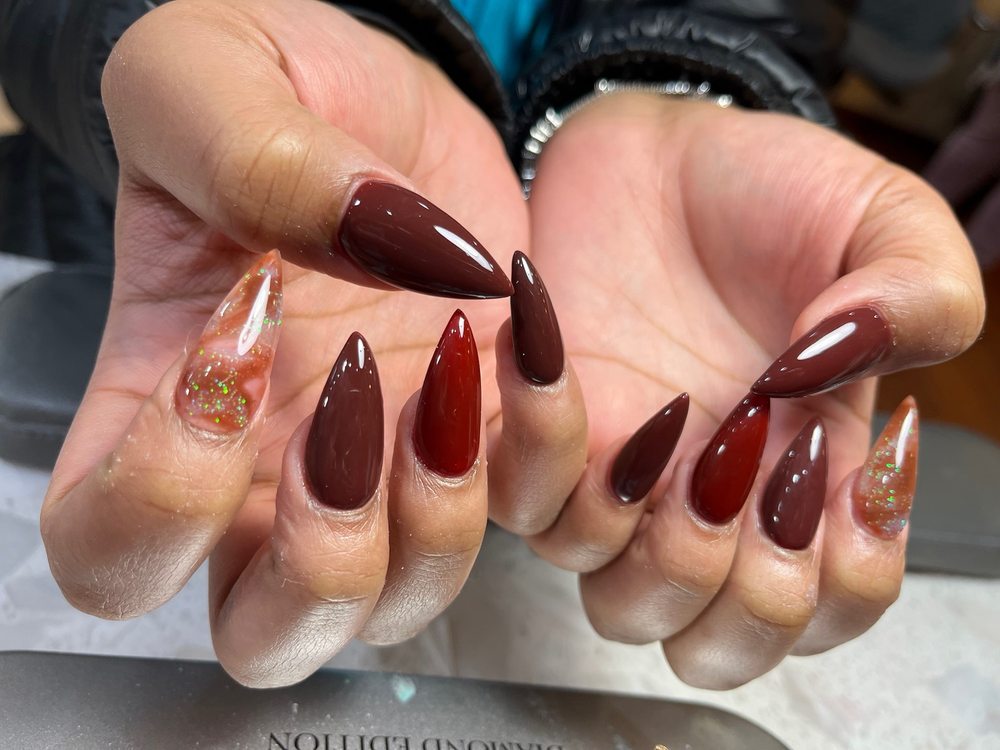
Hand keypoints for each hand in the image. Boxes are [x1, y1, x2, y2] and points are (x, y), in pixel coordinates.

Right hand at [39, 0, 526, 686]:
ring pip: (401, 602)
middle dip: (322, 566)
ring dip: (438, 518)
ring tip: (450, 363)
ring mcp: (382, 465)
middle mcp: (265, 468)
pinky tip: (524, 330)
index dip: (160, 499)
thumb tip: (374, 244)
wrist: (372, 91)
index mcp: (157, 403)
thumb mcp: (213, 80)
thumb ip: (257, 160)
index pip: (108, 549)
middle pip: (267, 635)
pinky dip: (542, 442)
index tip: (231, 346)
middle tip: (350, 420)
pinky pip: (528, 508)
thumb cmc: (259, 85)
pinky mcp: (481, 433)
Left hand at [485, 93, 984, 688]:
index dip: (844, 581)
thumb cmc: (769, 194)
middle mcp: (707, 501)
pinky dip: (548, 441)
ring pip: (617, 603)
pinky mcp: (535, 438)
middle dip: (746, 594)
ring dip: (656, 537)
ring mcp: (619, 480)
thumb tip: (853, 363)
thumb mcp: (881, 222)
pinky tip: (567, 349)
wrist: (656, 151)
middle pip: (715, 639)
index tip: (846, 477)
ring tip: (679, 417)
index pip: (828, 604)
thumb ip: (917, 297)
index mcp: (804, 476)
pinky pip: (522, 498)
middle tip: (761, 468)